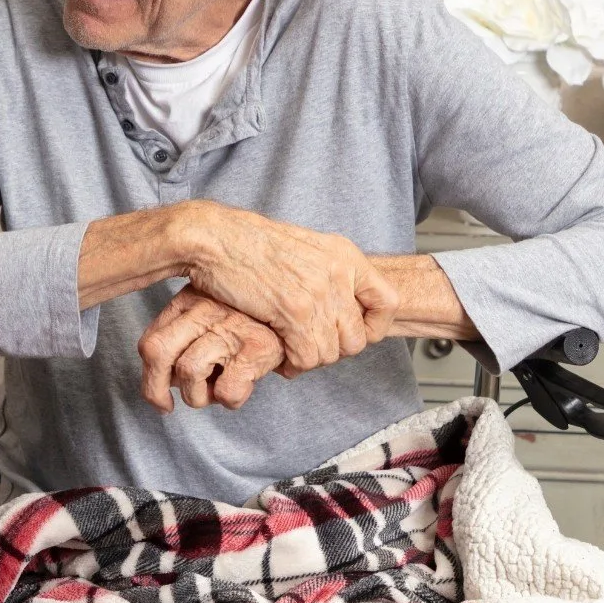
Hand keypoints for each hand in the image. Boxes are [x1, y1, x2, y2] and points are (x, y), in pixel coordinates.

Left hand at [138, 288, 300, 412]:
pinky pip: (226, 391)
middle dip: (155, 390)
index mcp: (190, 300)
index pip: (150, 340)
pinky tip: (243, 387)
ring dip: (198, 397)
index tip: (160, 395)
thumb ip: (184, 332)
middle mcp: (205, 309)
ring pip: (188, 373)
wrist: (301, 308)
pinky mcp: (256, 348)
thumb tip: (165, 378)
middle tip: (167, 406)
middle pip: (157, 352)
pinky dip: (230, 400)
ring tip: (216, 391)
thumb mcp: (212, 309)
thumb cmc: (252, 317)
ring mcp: (231, 328)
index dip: (149, 376)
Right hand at [177, 203, 398, 372]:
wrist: (216, 237)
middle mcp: (339, 273)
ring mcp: (318, 293)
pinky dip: (292, 364)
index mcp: (345, 255)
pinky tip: (279, 355)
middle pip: (356, 339)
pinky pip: (306, 357)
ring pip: (330, 353)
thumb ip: (329, 274)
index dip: (374, 328)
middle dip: (332, 350)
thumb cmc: (250, 244)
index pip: (388, 302)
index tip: (353, 334)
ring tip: (289, 350)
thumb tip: (341, 309)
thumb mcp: (305, 247)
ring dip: (308, 359)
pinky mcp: (293, 311)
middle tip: (308, 345)